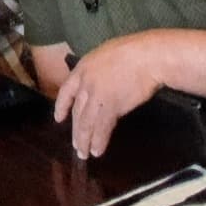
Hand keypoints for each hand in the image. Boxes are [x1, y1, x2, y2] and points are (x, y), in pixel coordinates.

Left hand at [53, 32, 164, 159]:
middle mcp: (85, 83)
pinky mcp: (111, 106)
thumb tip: (99, 84)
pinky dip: (99, 140)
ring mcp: (97, 95)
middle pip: (77, 111)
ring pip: (86, 122)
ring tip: (84, 153)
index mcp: (82, 68)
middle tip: (76, 145)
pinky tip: (97, 150)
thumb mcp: (105, 55)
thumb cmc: (133, 52)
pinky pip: (101, 127)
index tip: (58, 118)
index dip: (61, 106)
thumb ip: (97, 72)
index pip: (65, 91)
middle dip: (76, 131)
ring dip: (84, 140)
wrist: (147, 56)